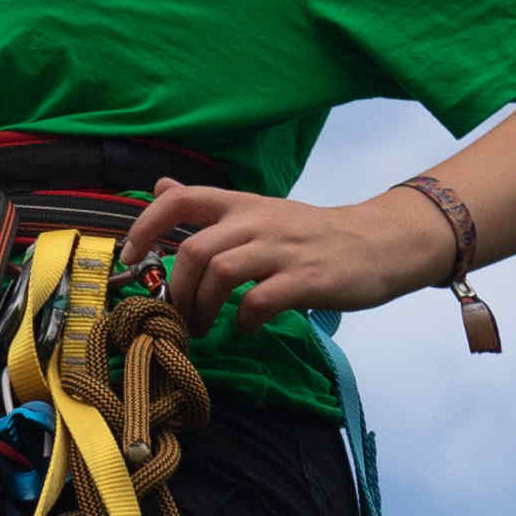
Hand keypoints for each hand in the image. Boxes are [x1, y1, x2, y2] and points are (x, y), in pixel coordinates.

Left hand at [118, 179, 448, 337]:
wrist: (383, 241)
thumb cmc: (313, 234)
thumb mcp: (259, 210)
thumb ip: (210, 206)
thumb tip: (160, 186)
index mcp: (243, 205)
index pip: (181, 199)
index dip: (146, 225)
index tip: (131, 256)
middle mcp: (259, 222)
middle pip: (195, 250)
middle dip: (177, 290)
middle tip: (177, 316)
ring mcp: (283, 251)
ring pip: (221, 273)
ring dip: (202, 308)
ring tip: (203, 327)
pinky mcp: (307, 279)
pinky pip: (258, 302)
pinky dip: (241, 321)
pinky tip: (243, 328)